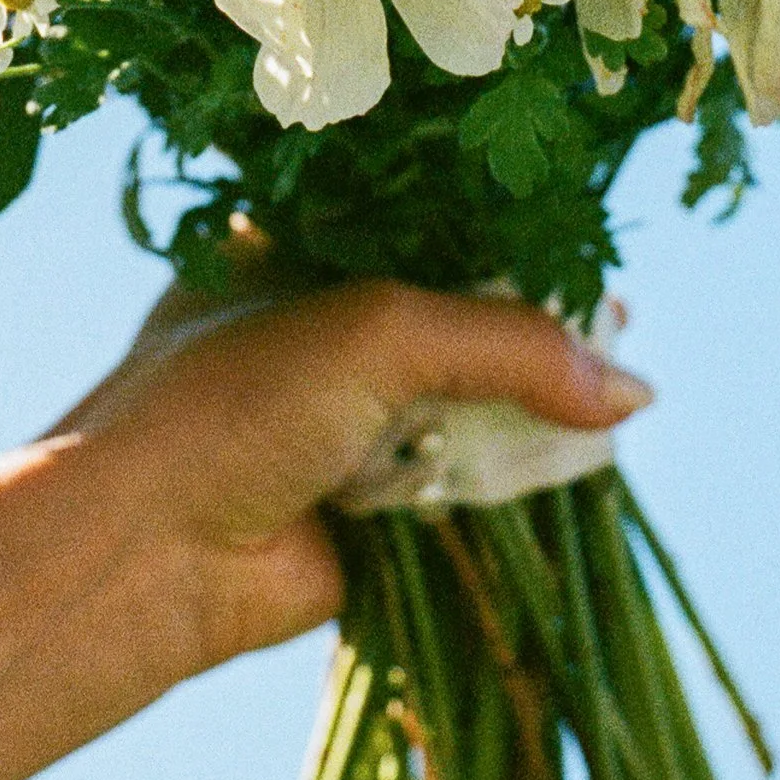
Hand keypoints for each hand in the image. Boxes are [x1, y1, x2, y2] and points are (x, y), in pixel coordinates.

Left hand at [48, 269, 652, 677]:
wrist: (148, 557)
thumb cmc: (233, 407)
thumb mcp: (378, 333)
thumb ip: (508, 345)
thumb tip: (631, 392)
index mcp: (286, 248)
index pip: (417, 222)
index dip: (501, 234)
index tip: (583, 240)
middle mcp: (311, 326)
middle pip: (451, 317)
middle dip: (526, 332)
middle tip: (618, 324)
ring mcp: (335, 419)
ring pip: (461, 405)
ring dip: (522, 414)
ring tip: (611, 403)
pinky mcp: (361, 506)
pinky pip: (457, 485)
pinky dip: (504, 482)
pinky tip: (570, 465)